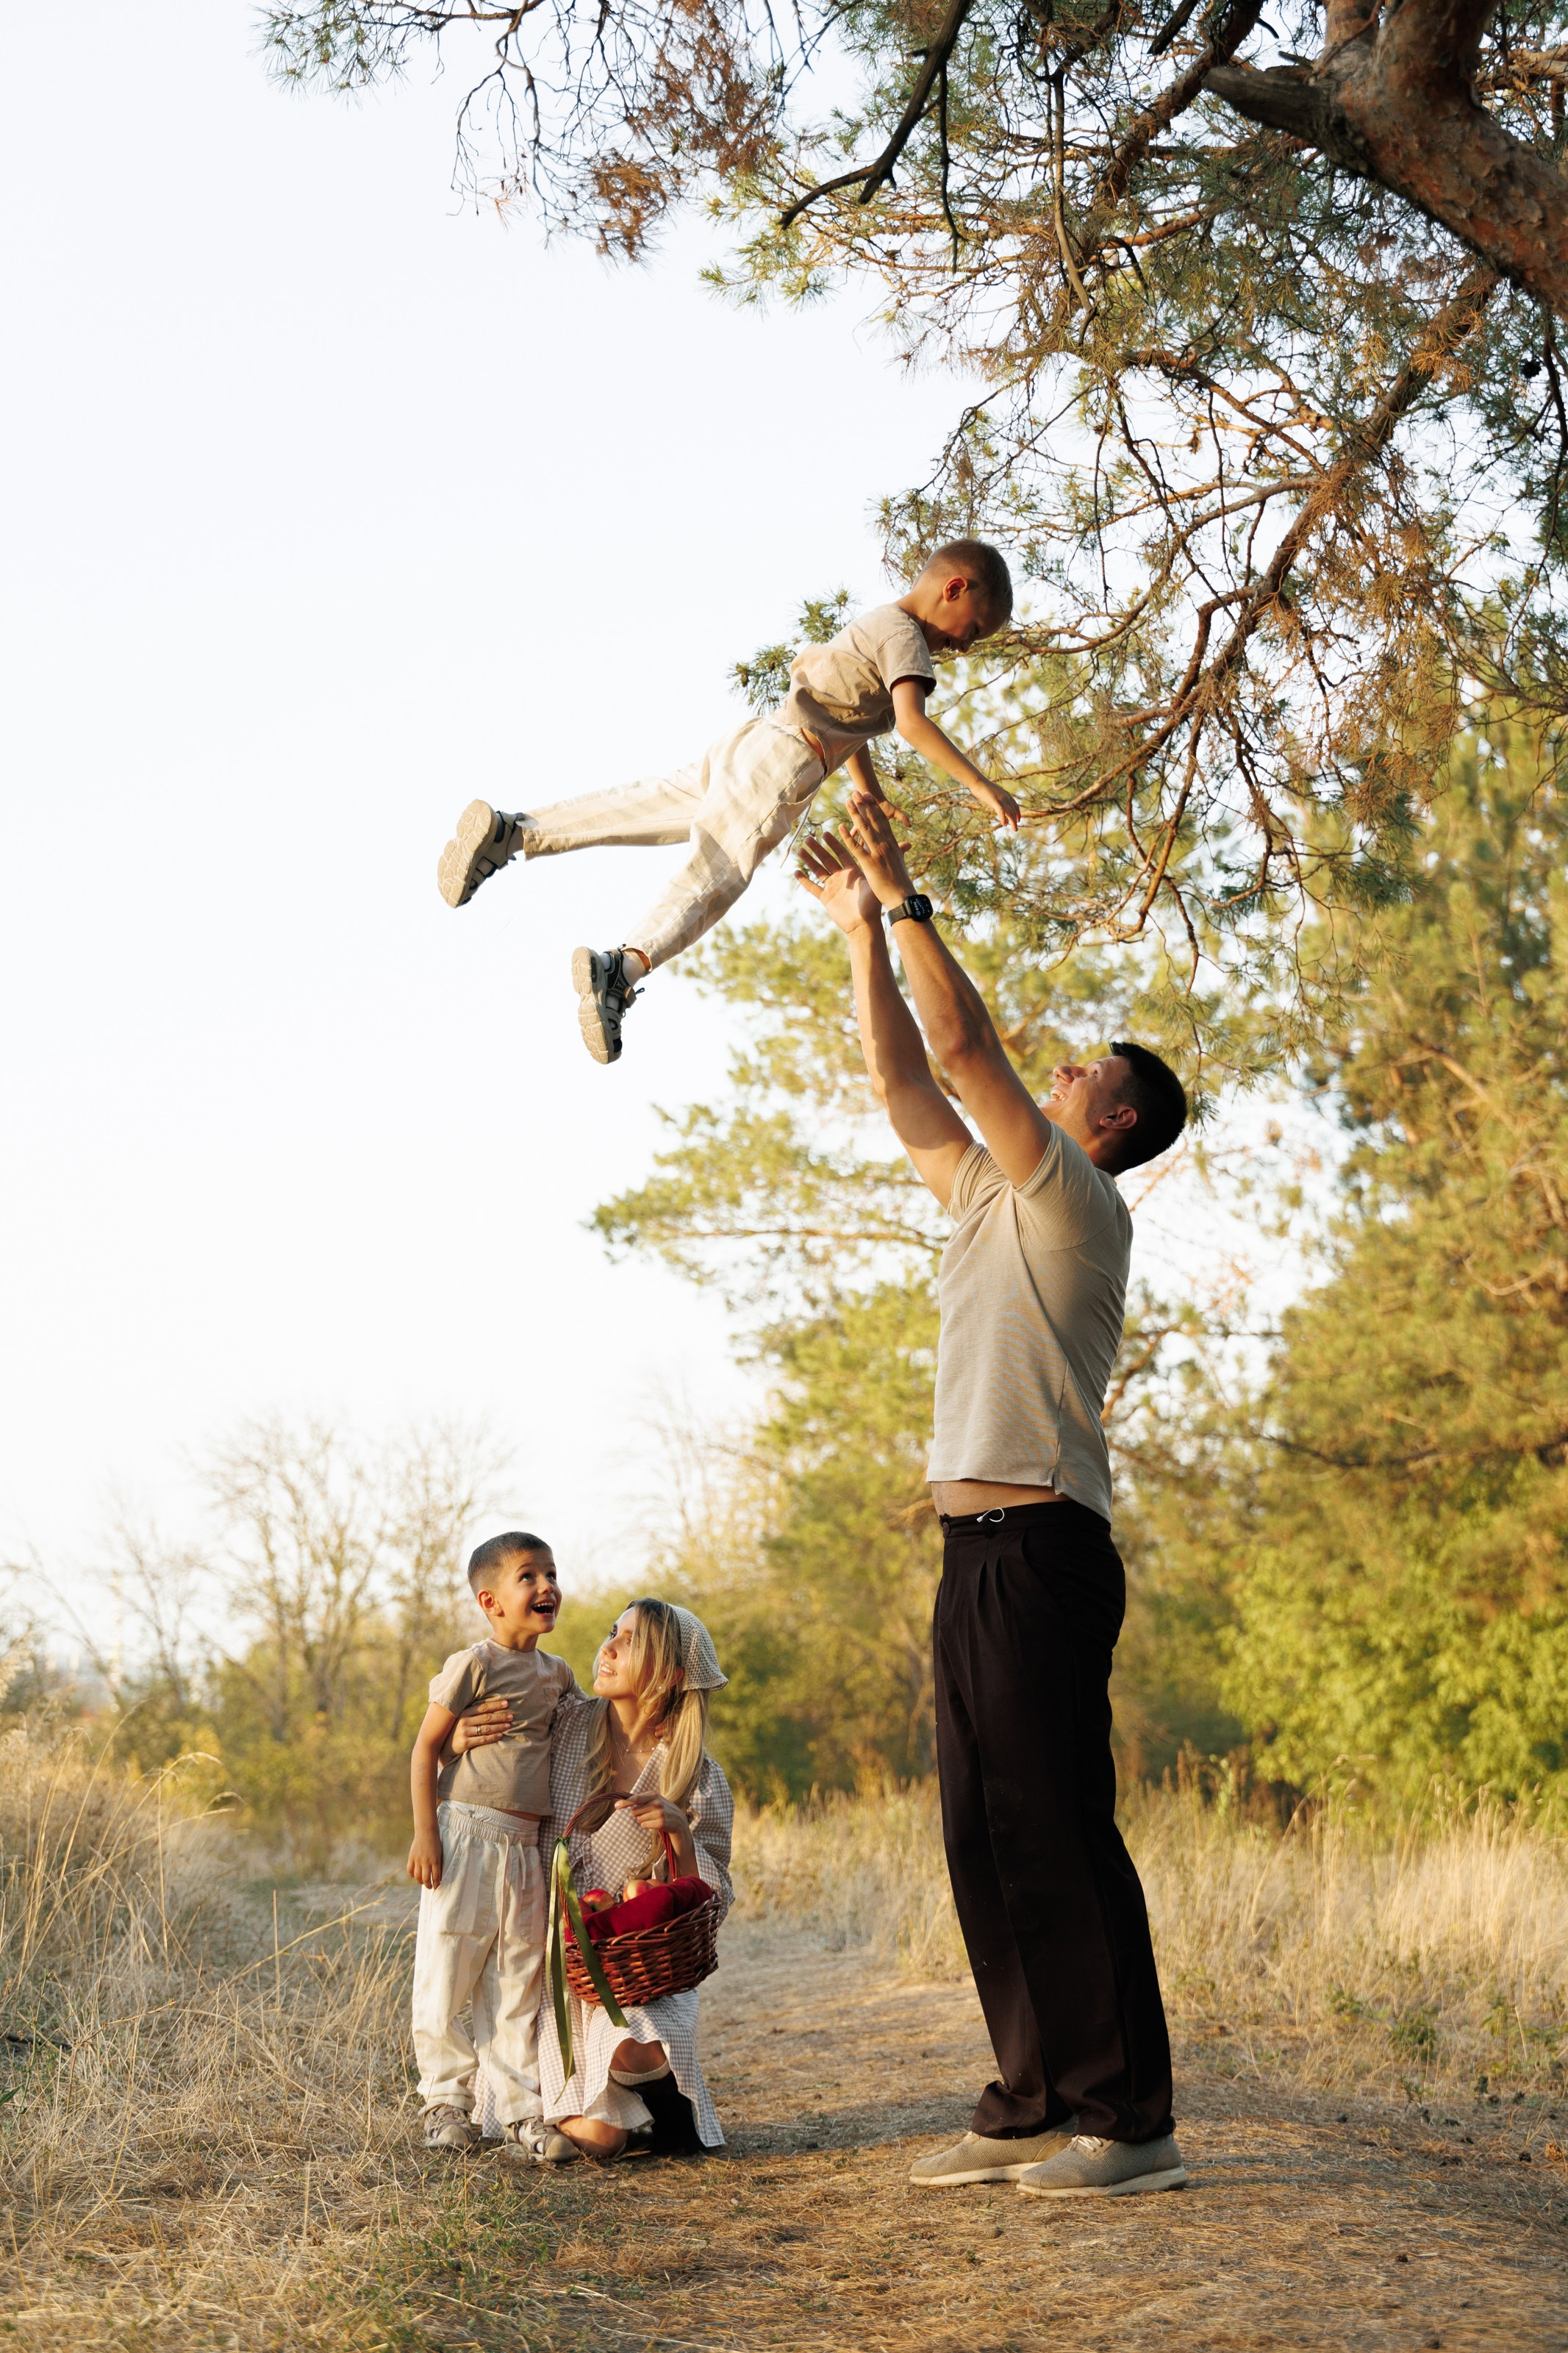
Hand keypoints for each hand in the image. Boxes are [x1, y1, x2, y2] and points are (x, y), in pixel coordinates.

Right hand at [408, 1828, 443, 1889]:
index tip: (437, 1887)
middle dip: (428, 1885)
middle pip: (426, 1879)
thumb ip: (438, 1864)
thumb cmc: (435, 1842)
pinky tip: (415, 1875)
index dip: (436, 1884)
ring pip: (417, 1876)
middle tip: (430, 1887)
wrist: (426, 1831)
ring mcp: (418, 1859)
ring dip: (420, 1882)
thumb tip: (437, 1876)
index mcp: (435, 1860)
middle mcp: (426, 1861)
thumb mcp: (439, 1853)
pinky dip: (412, 1875)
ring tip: (423, 1882)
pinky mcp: (411, 1857)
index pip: (436, 1877)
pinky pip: (410, 1870)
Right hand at [449, 1695, 513, 1753]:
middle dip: (500, 1716)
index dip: (495, 1705)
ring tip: (509, 1725)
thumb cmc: (457, 1730)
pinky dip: (493, 1737)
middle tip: (512, 1716)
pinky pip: (482, 1739)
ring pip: (486, 1728)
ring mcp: (464, 1732)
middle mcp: (464, 1721)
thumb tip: (492, 1706)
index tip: (506, 1703)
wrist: (444, 1747)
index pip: (483, 1707)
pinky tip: (500, 1735)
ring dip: (499, 1726)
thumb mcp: (462, 1719)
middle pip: (486, 1717)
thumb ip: (473, 1713)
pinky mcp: (465, 1743)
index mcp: (464, 1713)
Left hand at [615, 1794, 697, 1873]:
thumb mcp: (654, 1801)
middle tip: (648, 1814)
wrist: (679, 1821)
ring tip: (654, 1819)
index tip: (616, 1806)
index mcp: (653, 1794)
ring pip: (639, 1819)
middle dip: (638, 1814)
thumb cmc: (662, 1810)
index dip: (625, 1802)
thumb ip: (640, 1800)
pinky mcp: (661, 1822)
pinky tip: (656, 1824)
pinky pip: (644, 1825)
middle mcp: (657, 1802)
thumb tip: (622, 1801)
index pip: (636, 1798)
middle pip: (634, 1811)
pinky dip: (647, 1826)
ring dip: (644, 1821)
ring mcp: (660, 1812)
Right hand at [796, 831, 882, 935]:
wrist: (865, 925)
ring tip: (800, 849)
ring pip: (818, 870)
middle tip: (809, 837)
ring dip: (809, 860)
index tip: (827, 831)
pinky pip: (813, 888)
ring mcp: (833, 887)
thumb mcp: (876, 880)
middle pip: (827, 859)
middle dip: (818, 848)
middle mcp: (842, 877)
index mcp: (853, 871)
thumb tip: (908, 844)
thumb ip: (884, 862)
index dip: (835, 842)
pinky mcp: (826, 898)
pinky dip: (804, 881)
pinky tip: (796, 872)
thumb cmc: (873, 904)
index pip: (842, 852)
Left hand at [843, 789, 917, 906]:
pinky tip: (840, 827)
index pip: (882, 821)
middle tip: (856, 792)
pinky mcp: (869, 863)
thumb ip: (901, 851)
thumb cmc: (901, 882)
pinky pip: (856, 848)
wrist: (902, 895)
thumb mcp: (901, 863)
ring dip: (856, 815)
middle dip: (864, 806)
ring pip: (865, 829)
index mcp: (892, 844)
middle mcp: (885, 844)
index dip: (874, 807)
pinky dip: (848, 837)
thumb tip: (906, 845)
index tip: (868, 796)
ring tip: (848, 802)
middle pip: (873, 821)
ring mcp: (878, 853)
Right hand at [969, 776, 1021, 830]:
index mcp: (1006, 794)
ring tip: (1014, 829)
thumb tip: (996, 804)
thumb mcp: (993, 794)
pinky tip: (1004, 824)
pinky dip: (1003, 818)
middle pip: (1014, 811)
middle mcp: (1006, 797)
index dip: (1018, 813)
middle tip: (1015, 829)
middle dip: (1016, 820)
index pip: (1015, 805)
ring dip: (1013, 822)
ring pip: (1010, 813)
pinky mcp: (995, 801)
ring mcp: (1001, 799)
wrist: (978, 782)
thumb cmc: (983, 787)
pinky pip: (1002, 812)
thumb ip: (997, 799)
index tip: (1018, 820)